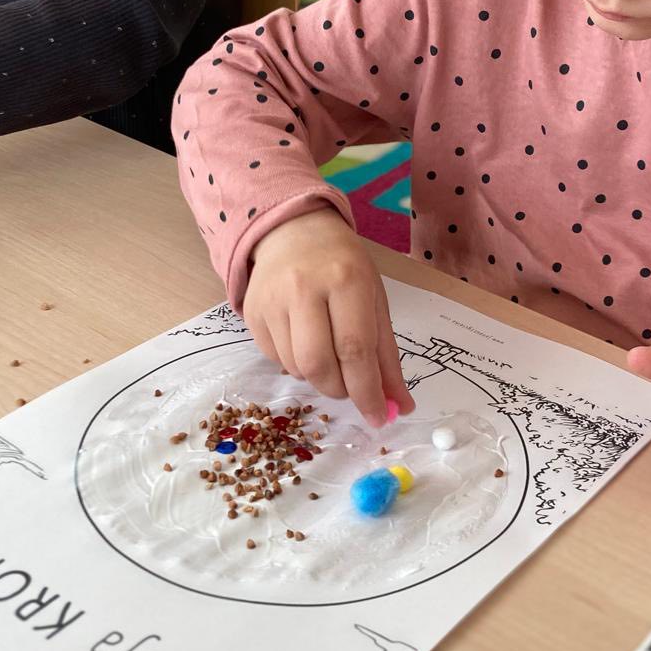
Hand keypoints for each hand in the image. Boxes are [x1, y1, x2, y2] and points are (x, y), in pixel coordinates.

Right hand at [245, 208, 415, 426]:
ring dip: (318, 378)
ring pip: (295, 368)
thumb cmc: (344, 267)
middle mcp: (304, 288)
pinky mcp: (250, 312)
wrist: (293, 232)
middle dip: (340, 390)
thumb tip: (400, 407)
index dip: (367, 392)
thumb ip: (387, 357)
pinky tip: (304, 341)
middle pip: (319, 365)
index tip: (378, 418)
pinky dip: (295, 365)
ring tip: (328, 354)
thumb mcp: (374, 301)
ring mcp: (271, 300)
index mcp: (345, 280)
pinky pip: (275, 359)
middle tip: (351, 388)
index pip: (355, 349)